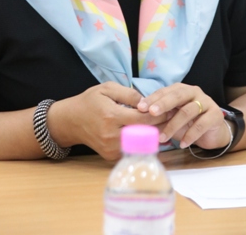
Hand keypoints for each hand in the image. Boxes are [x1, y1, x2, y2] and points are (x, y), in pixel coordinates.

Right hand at [49, 82, 166, 159]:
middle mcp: (112, 135)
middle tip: (175, 118)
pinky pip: (132, 150)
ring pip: (140, 144)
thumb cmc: (89, 101)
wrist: (71, 121)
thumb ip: (129, 94)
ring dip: (154, 136)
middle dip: (161, 125)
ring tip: (167, 126)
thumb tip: (147, 102)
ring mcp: (111, 149)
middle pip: (144, 133)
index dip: (159, 114)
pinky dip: (142, 143)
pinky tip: (151, 135)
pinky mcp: (111, 156)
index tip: (172, 109)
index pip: (143, 118)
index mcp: (112, 116)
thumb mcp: (107, 88)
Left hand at [137, 83, 229, 149]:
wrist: (212, 132)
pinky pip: (201, 124)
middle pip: (177, 95)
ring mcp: (206, 102)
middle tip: (152, 112)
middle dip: (163, 104)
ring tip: (162, 138)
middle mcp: (193, 92)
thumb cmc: (188, 123)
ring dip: (173, 125)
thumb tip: (140, 122)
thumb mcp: (172, 119)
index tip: (140, 107)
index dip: (152, 98)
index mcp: (181, 90)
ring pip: (188, 111)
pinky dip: (190, 135)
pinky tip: (182, 144)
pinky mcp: (215, 115)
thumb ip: (159, 118)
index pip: (165, 91)